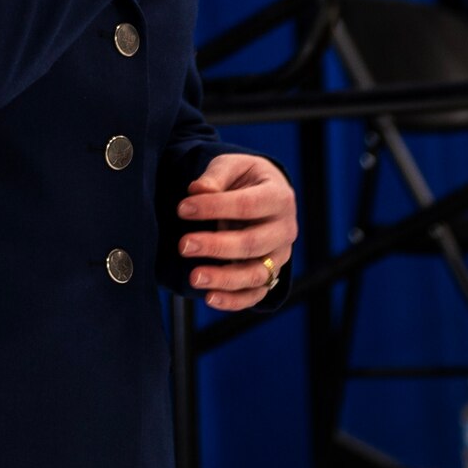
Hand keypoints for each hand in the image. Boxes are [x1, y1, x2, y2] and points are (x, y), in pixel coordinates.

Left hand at [177, 153, 297, 312]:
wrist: (264, 194)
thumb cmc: (244, 179)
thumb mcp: (232, 166)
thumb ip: (216, 176)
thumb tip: (198, 190)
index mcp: (279, 197)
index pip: (247, 205)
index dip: (214, 207)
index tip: (182, 209)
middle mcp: (284, 229)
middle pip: (252, 244)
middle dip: (216, 246)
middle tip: (183, 245)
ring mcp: (280, 256)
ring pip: (256, 274)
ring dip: (224, 279)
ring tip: (194, 277)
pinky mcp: (271, 275)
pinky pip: (256, 294)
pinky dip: (234, 300)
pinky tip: (210, 298)